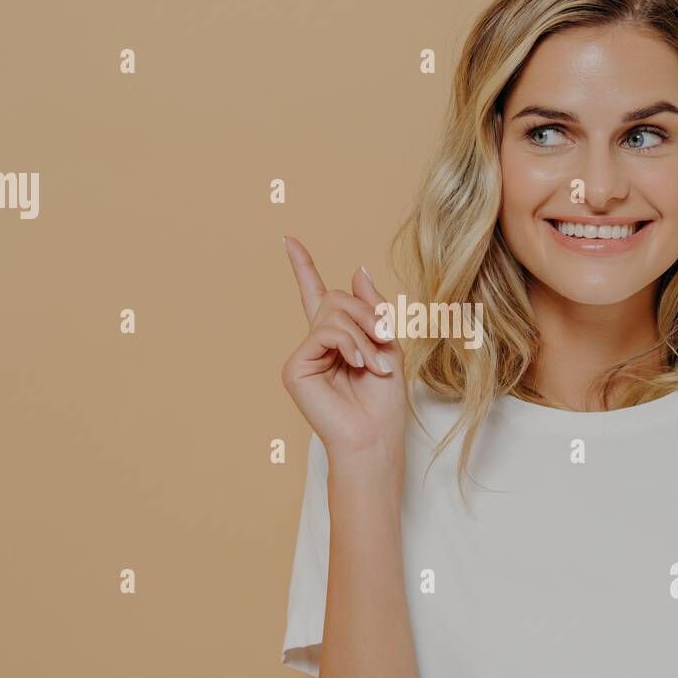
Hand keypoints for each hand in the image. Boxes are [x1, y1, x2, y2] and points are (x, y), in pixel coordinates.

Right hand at [280, 236, 406, 463]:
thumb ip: (373, 308)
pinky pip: (324, 332)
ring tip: (375, 363)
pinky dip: (349, 343)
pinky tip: (359, 364)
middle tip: (387, 339)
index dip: (303, 267)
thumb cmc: (384, 401)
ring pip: (331, 313)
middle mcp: (315, 345)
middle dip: (367, 313)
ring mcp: (303, 355)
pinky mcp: (295, 368)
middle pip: (334, 298)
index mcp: (336, 339)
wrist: (375, 437)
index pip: (316, 296)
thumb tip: (356, 269)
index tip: (289, 240)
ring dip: (362, 333)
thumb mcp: (387, 345)